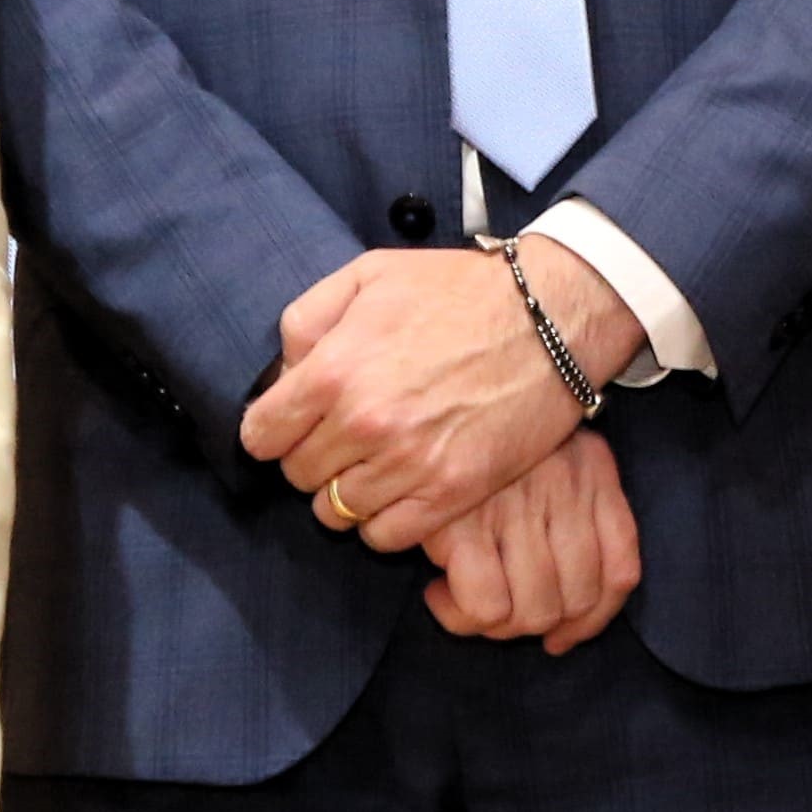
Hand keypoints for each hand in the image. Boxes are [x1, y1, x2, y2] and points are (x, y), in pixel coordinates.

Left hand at [241, 244, 624, 549]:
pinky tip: (402, 489)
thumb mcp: (370, 275)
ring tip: (376, 464)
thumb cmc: (460, 292)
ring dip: (348, 492)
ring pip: (337, 512)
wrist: (552, 317)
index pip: (260, 436)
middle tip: (347, 438)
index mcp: (334, 371)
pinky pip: (386, 536)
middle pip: (298, 477)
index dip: (274, 430)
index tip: (295, 424)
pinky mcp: (452, 492)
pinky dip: (385, 520)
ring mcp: (409, 464)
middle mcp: (364, 424)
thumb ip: (308, 319)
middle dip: (314, 457)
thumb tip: (283, 371)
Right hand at [421, 426, 642, 651]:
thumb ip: (581, 505)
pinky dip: (460, 616)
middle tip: (499, 607)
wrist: (426, 384)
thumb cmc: (484, 429)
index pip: (620, 572)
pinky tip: (440, 590)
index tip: (561, 636)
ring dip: (496, 625)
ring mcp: (515, 507)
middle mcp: (564, 489)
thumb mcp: (551, 447)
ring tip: (466, 598)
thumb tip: (571, 609)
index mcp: (593, 470)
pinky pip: (485, 607)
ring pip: (531, 613)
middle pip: (575, 601)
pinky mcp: (462, 525)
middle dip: (536, 624)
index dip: (593, 621)